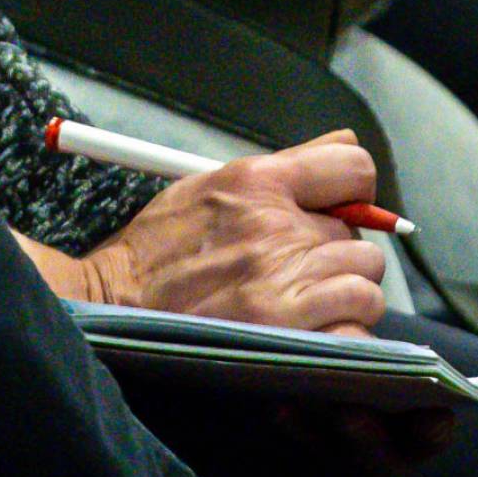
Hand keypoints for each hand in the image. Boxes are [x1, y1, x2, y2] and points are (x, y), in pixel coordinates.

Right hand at [76, 133, 389, 331]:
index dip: (355, 193)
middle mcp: (275, 225)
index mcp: (256, 180)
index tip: (340, 213)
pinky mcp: (285, 330)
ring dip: (345, 297)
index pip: (354, 167)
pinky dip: (343, 334)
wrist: (113, 305)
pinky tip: (314, 335)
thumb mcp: (209, 185)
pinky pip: (354, 328)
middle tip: (305, 272)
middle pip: (358, 236)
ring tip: (310, 307)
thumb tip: (342, 141)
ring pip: (364, 284)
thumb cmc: (158, 250)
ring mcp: (282, 280)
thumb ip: (281, 167)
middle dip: (338, 255)